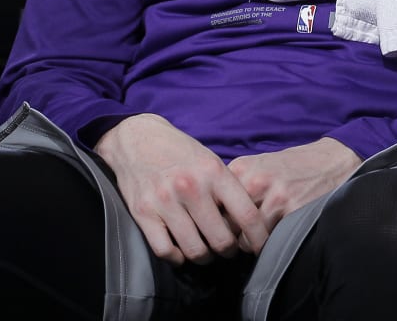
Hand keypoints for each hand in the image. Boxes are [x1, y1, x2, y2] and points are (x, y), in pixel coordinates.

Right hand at [93, 114, 268, 265]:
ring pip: (195, 250)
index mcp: (213, 172)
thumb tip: (246, 225)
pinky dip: (176, 258)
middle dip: (228, 251)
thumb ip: (227, 189)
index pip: (246, 215)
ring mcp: (165, 201)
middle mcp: (191, 187)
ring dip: (204, 257)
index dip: (258, 238)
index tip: (260, 248)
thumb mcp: (210, 160)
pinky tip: (180, 251)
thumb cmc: (179, 152)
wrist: (136, 137)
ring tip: (205, 251)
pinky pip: (165, 251)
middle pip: (221, 240)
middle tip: (227, 249)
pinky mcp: (143, 212)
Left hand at [226, 138, 359, 252]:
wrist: (329, 161)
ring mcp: (275, 197)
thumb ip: (236, 184)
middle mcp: (255, 181)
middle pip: (226, 223)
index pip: (213, 206)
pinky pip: (268, 242)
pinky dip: (268, 245)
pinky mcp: (293, 211)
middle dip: (230, 235)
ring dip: (249, 244)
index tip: (220, 227)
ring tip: (257, 238)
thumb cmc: (291, 167)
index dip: (215, 220)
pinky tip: (274, 236)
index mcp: (242, 168)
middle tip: (237, 238)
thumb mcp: (258, 165)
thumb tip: (212, 213)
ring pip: (244, 239)